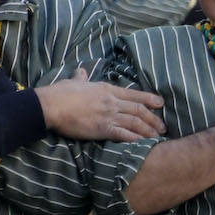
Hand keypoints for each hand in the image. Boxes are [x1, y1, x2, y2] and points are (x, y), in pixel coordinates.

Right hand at [37, 69, 165, 141]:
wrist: (51, 105)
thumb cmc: (59, 93)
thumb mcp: (74, 81)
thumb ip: (81, 77)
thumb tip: (81, 70)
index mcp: (107, 89)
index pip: (134, 94)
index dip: (149, 99)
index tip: (161, 103)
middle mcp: (112, 102)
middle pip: (139, 110)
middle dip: (153, 119)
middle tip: (163, 127)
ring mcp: (109, 115)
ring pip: (136, 123)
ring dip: (148, 130)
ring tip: (157, 137)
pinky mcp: (103, 129)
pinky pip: (125, 135)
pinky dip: (136, 139)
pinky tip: (144, 144)